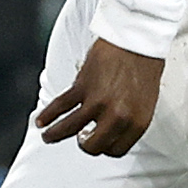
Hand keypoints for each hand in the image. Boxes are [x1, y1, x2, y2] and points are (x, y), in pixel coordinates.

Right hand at [33, 38, 163, 155]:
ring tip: (47, 136)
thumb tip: (112, 129)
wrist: (138, 38)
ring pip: (69, 128)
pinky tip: (41, 120)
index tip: (99, 144)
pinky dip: (48, 115)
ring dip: (55, 135)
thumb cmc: (145, 64)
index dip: (106, 149)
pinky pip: (60, 106)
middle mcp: (117, 116)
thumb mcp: (146, 100)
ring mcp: (98, 102)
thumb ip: (130, 118)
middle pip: (93, 146)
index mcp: (137, 122)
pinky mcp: (82, 86)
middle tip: (80, 139)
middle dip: (84, 145)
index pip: (117, 150)